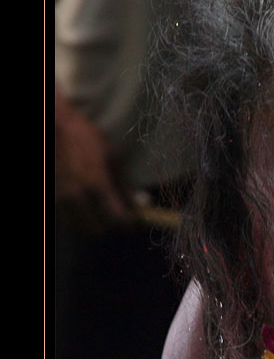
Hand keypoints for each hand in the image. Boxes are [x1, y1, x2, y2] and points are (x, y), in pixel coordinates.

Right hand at [54, 87, 133, 231]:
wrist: (54, 128)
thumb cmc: (87, 138)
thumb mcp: (114, 156)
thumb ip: (126, 185)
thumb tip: (139, 206)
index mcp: (96, 185)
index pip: (118, 220)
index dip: (129, 224)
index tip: (135, 221)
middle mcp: (76, 197)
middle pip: (99, 230)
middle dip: (111, 226)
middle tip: (118, 215)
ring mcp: (59, 199)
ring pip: (81, 228)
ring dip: (94, 224)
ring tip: (101, 210)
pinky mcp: (50, 199)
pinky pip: (68, 220)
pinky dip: (79, 219)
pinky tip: (85, 206)